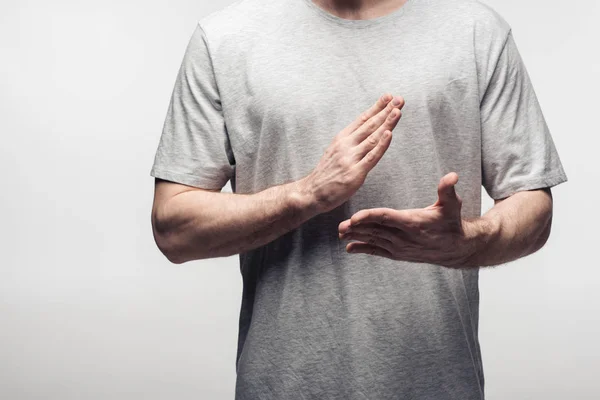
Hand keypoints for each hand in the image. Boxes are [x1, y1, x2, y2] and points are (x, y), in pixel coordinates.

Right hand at [301, 93, 404, 213]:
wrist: (311, 193)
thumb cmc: (326, 174)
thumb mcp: (334, 151)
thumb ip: (349, 142)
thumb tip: (365, 133)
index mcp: (342, 139)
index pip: (362, 119)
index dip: (376, 107)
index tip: (388, 97)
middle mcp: (346, 145)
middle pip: (370, 125)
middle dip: (386, 111)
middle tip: (399, 99)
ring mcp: (351, 158)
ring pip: (373, 137)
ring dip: (386, 123)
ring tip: (397, 111)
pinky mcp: (355, 172)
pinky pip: (371, 156)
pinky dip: (381, 144)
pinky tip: (389, 134)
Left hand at [338, 172, 480, 267]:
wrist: (456, 248)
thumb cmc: (451, 222)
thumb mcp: (452, 205)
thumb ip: (448, 190)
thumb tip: (452, 176)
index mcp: (412, 223)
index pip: (386, 218)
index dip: (369, 217)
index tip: (355, 217)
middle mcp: (403, 237)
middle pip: (375, 230)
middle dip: (357, 228)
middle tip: (340, 226)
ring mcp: (399, 247)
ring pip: (374, 240)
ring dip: (357, 237)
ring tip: (341, 233)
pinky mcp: (398, 254)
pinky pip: (378, 251)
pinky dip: (364, 249)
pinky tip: (350, 248)